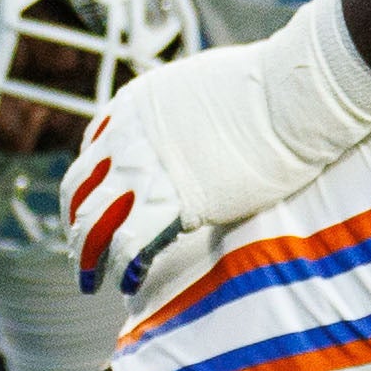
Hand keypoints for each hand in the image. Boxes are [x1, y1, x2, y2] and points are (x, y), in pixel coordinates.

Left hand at [63, 3, 370, 303]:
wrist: (295, 95)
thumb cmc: (269, 88)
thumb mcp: (200, 87)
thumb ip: (178, 115)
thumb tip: (189, 129)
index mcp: (130, 107)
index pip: (90, 157)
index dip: (88, 192)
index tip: (91, 213)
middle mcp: (126, 137)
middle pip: (79, 192)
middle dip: (75, 229)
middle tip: (81, 257)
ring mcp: (145, 171)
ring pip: (94, 224)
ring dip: (88, 258)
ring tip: (90, 282)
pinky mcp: (173, 203)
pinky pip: (130, 244)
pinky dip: (124, 267)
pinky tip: (128, 283)